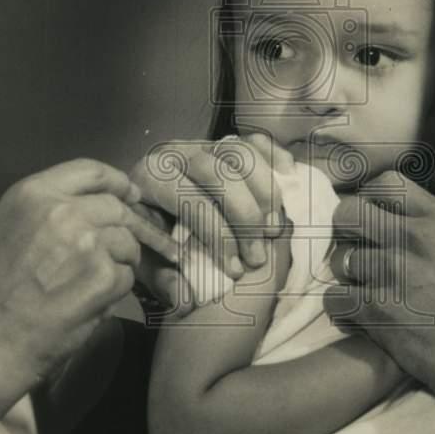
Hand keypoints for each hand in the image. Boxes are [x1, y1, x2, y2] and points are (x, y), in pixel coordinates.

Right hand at [0, 159, 177, 392]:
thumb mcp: (9, 229)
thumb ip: (51, 210)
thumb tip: (99, 205)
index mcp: (34, 193)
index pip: (92, 171)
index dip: (118, 183)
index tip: (130, 195)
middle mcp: (62, 210)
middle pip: (116, 208)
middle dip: (124, 228)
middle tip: (118, 252)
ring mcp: (86, 242)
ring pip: (128, 242)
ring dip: (119, 262)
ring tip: (93, 284)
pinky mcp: (102, 276)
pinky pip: (127, 276)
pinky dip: (116, 290)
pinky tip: (90, 302)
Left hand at [131, 133, 294, 309]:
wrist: (146, 207)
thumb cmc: (148, 237)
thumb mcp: (146, 259)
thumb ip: (161, 275)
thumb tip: (182, 292)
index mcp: (149, 178)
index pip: (190, 200)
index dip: (217, 235)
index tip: (236, 269)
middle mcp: (174, 153)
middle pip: (219, 173)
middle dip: (245, 217)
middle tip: (258, 255)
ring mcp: (201, 143)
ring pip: (240, 155)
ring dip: (264, 193)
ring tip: (273, 230)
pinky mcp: (222, 142)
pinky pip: (253, 141)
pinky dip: (274, 156)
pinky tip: (288, 180)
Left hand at [323, 172, 434, 401]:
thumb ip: (434, 226)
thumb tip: (399, 215)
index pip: (385, 184)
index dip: (370, 199)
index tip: (372, 217)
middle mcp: (414, 238)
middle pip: (349, 213)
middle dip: (346, 231)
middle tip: (357, 249)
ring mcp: (393, 272)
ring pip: (339, 259)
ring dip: (348, 277)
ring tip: (366, 290)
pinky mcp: (377, 309)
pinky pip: (334, 298)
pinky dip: (343, 310)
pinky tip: (359, 316)